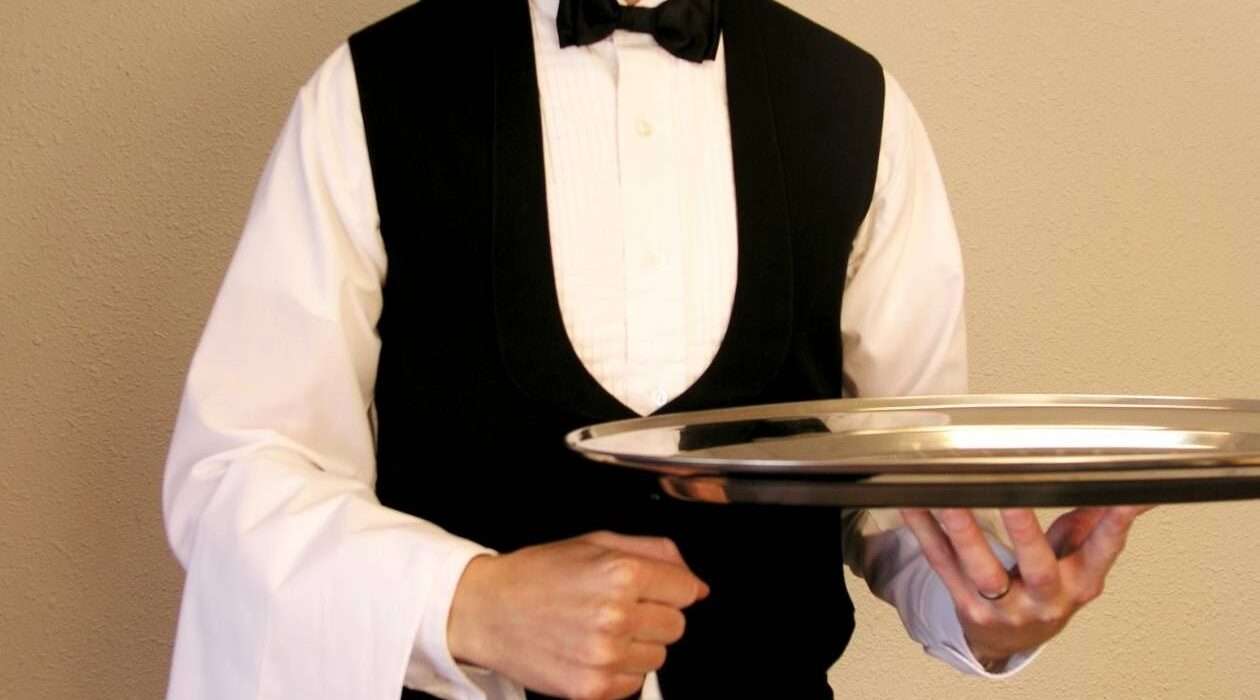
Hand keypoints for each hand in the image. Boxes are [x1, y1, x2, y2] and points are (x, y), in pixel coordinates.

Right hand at [448, 531, 709, 699]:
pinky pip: (634, 683)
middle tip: (619, 607)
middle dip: (654, 615)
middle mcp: (616, 616)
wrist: (487, 610)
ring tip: (601, 629)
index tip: (652, 589)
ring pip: (659, 657)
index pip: (686, 589)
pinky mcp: (592, 688)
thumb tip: (696, 583)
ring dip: (638, 645)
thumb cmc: (539, 574)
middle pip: (676, 625)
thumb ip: (655, 554)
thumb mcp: (596, 542)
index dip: (670, 588)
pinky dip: (620, 670)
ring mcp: (605, 656)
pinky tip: (592, 650)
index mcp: (621, 573)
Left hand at [900, 506, 1151, 668]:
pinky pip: (942, 563)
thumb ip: (1096, 525)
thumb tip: (1133, 490)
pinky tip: (913, 503)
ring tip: (948, 496)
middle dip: (1024, 530)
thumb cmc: (1046, 592)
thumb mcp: (1080, 565)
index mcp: (1080, 584)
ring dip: (962, 530)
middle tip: (1012, 496)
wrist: (1011, 640)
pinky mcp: (965, 603)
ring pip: (980, 568)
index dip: (1113, 525)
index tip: (1121, 497)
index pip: (1101, 551)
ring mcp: (1002, 606)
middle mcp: (1043, 599)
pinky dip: (925, 531)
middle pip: (1036, 566)